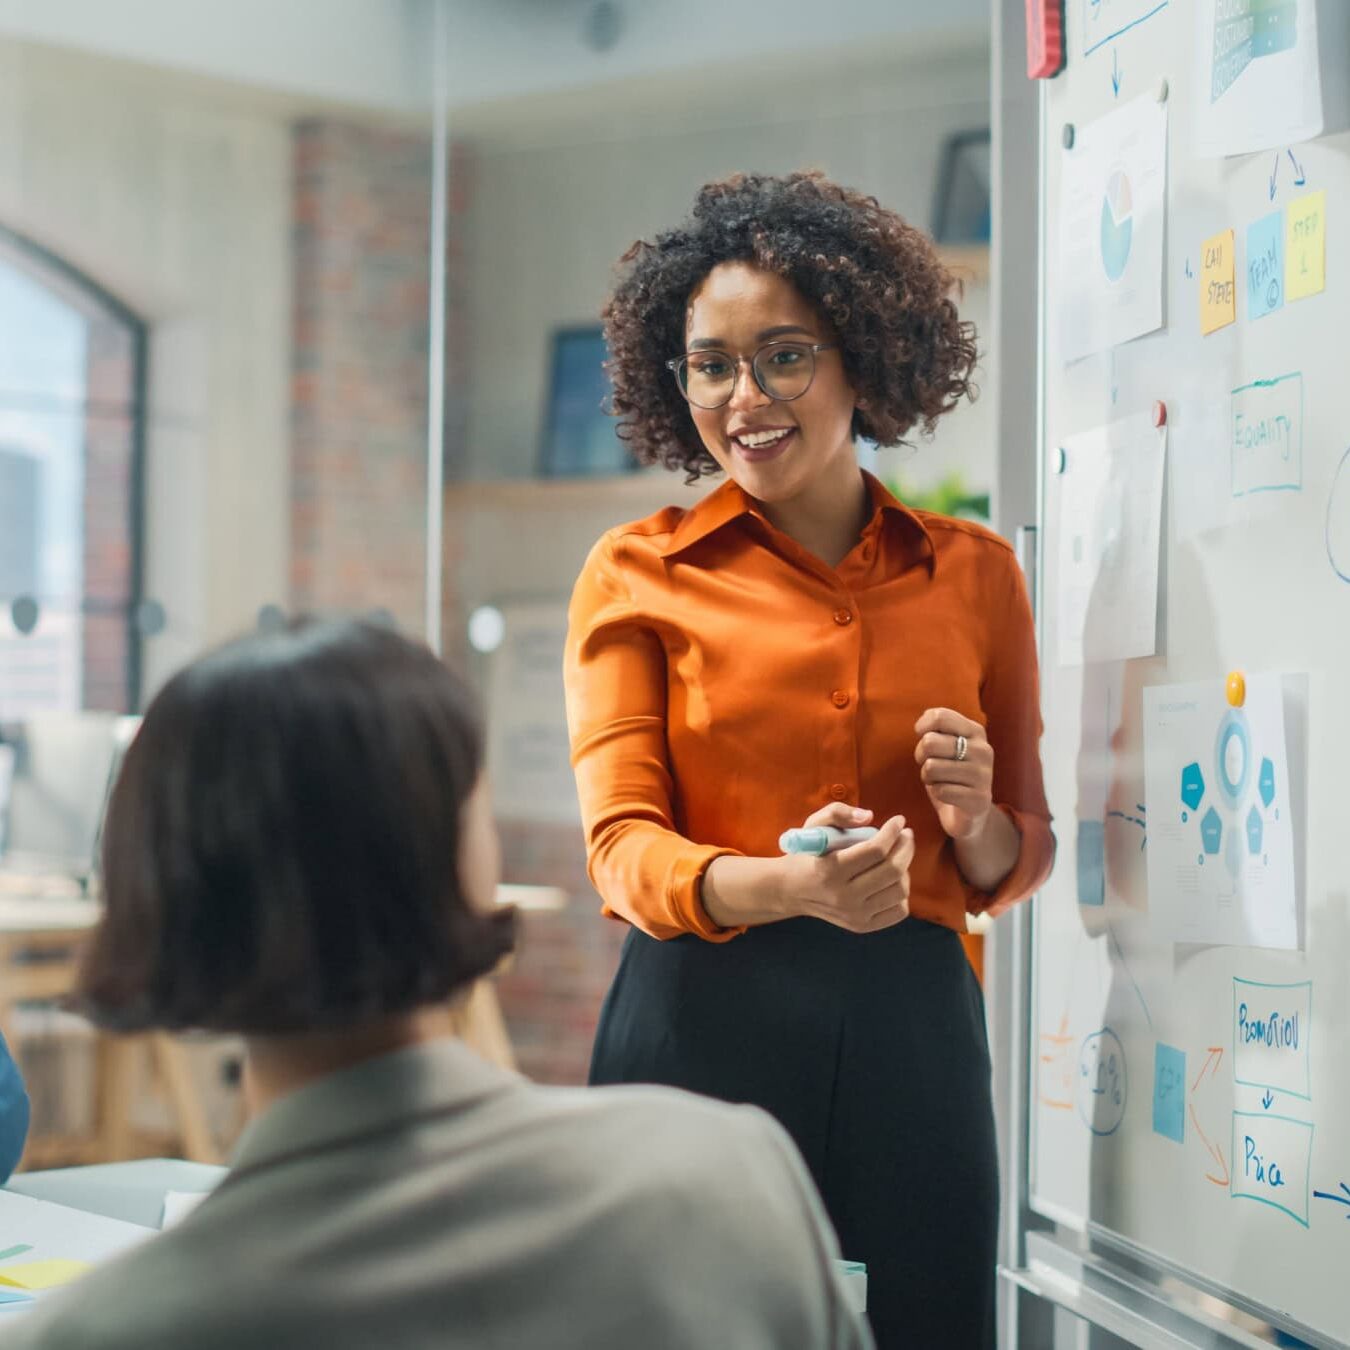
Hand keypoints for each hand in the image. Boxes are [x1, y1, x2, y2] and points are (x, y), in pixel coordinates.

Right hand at [778, 803, 912, 933]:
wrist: (791, 891)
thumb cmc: (806, 854)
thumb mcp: (813, 826)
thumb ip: (837, 813)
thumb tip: (869, 816)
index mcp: (830, 870)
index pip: (875, 850)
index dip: (892, 831)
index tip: (899, 820)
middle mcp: (843, 896)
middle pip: (893, 870)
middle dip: (906, 847)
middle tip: (906, 835)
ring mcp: (854, 915)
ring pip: (900, 890)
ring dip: (905, 868)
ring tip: (897, 856)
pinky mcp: (862, 926)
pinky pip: (899, 911)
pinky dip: (901, 892)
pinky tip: (893, 879)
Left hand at [914, 707, 994, 841]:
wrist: (970, 813)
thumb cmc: (951, 774)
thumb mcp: (945, 746)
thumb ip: (936, 730)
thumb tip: (921, 725)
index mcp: (975, 731)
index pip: (940, 717)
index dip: (922, 727)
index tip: (921, 736)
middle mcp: (983, 750)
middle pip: (929, 742)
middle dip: (921, 755)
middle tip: (929, 765)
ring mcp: (984, 775)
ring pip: (931, 767)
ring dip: (928, 777)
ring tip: (939, 781)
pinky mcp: (979, 799)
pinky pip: (940, 790)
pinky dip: (937, 793)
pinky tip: (948, 796)